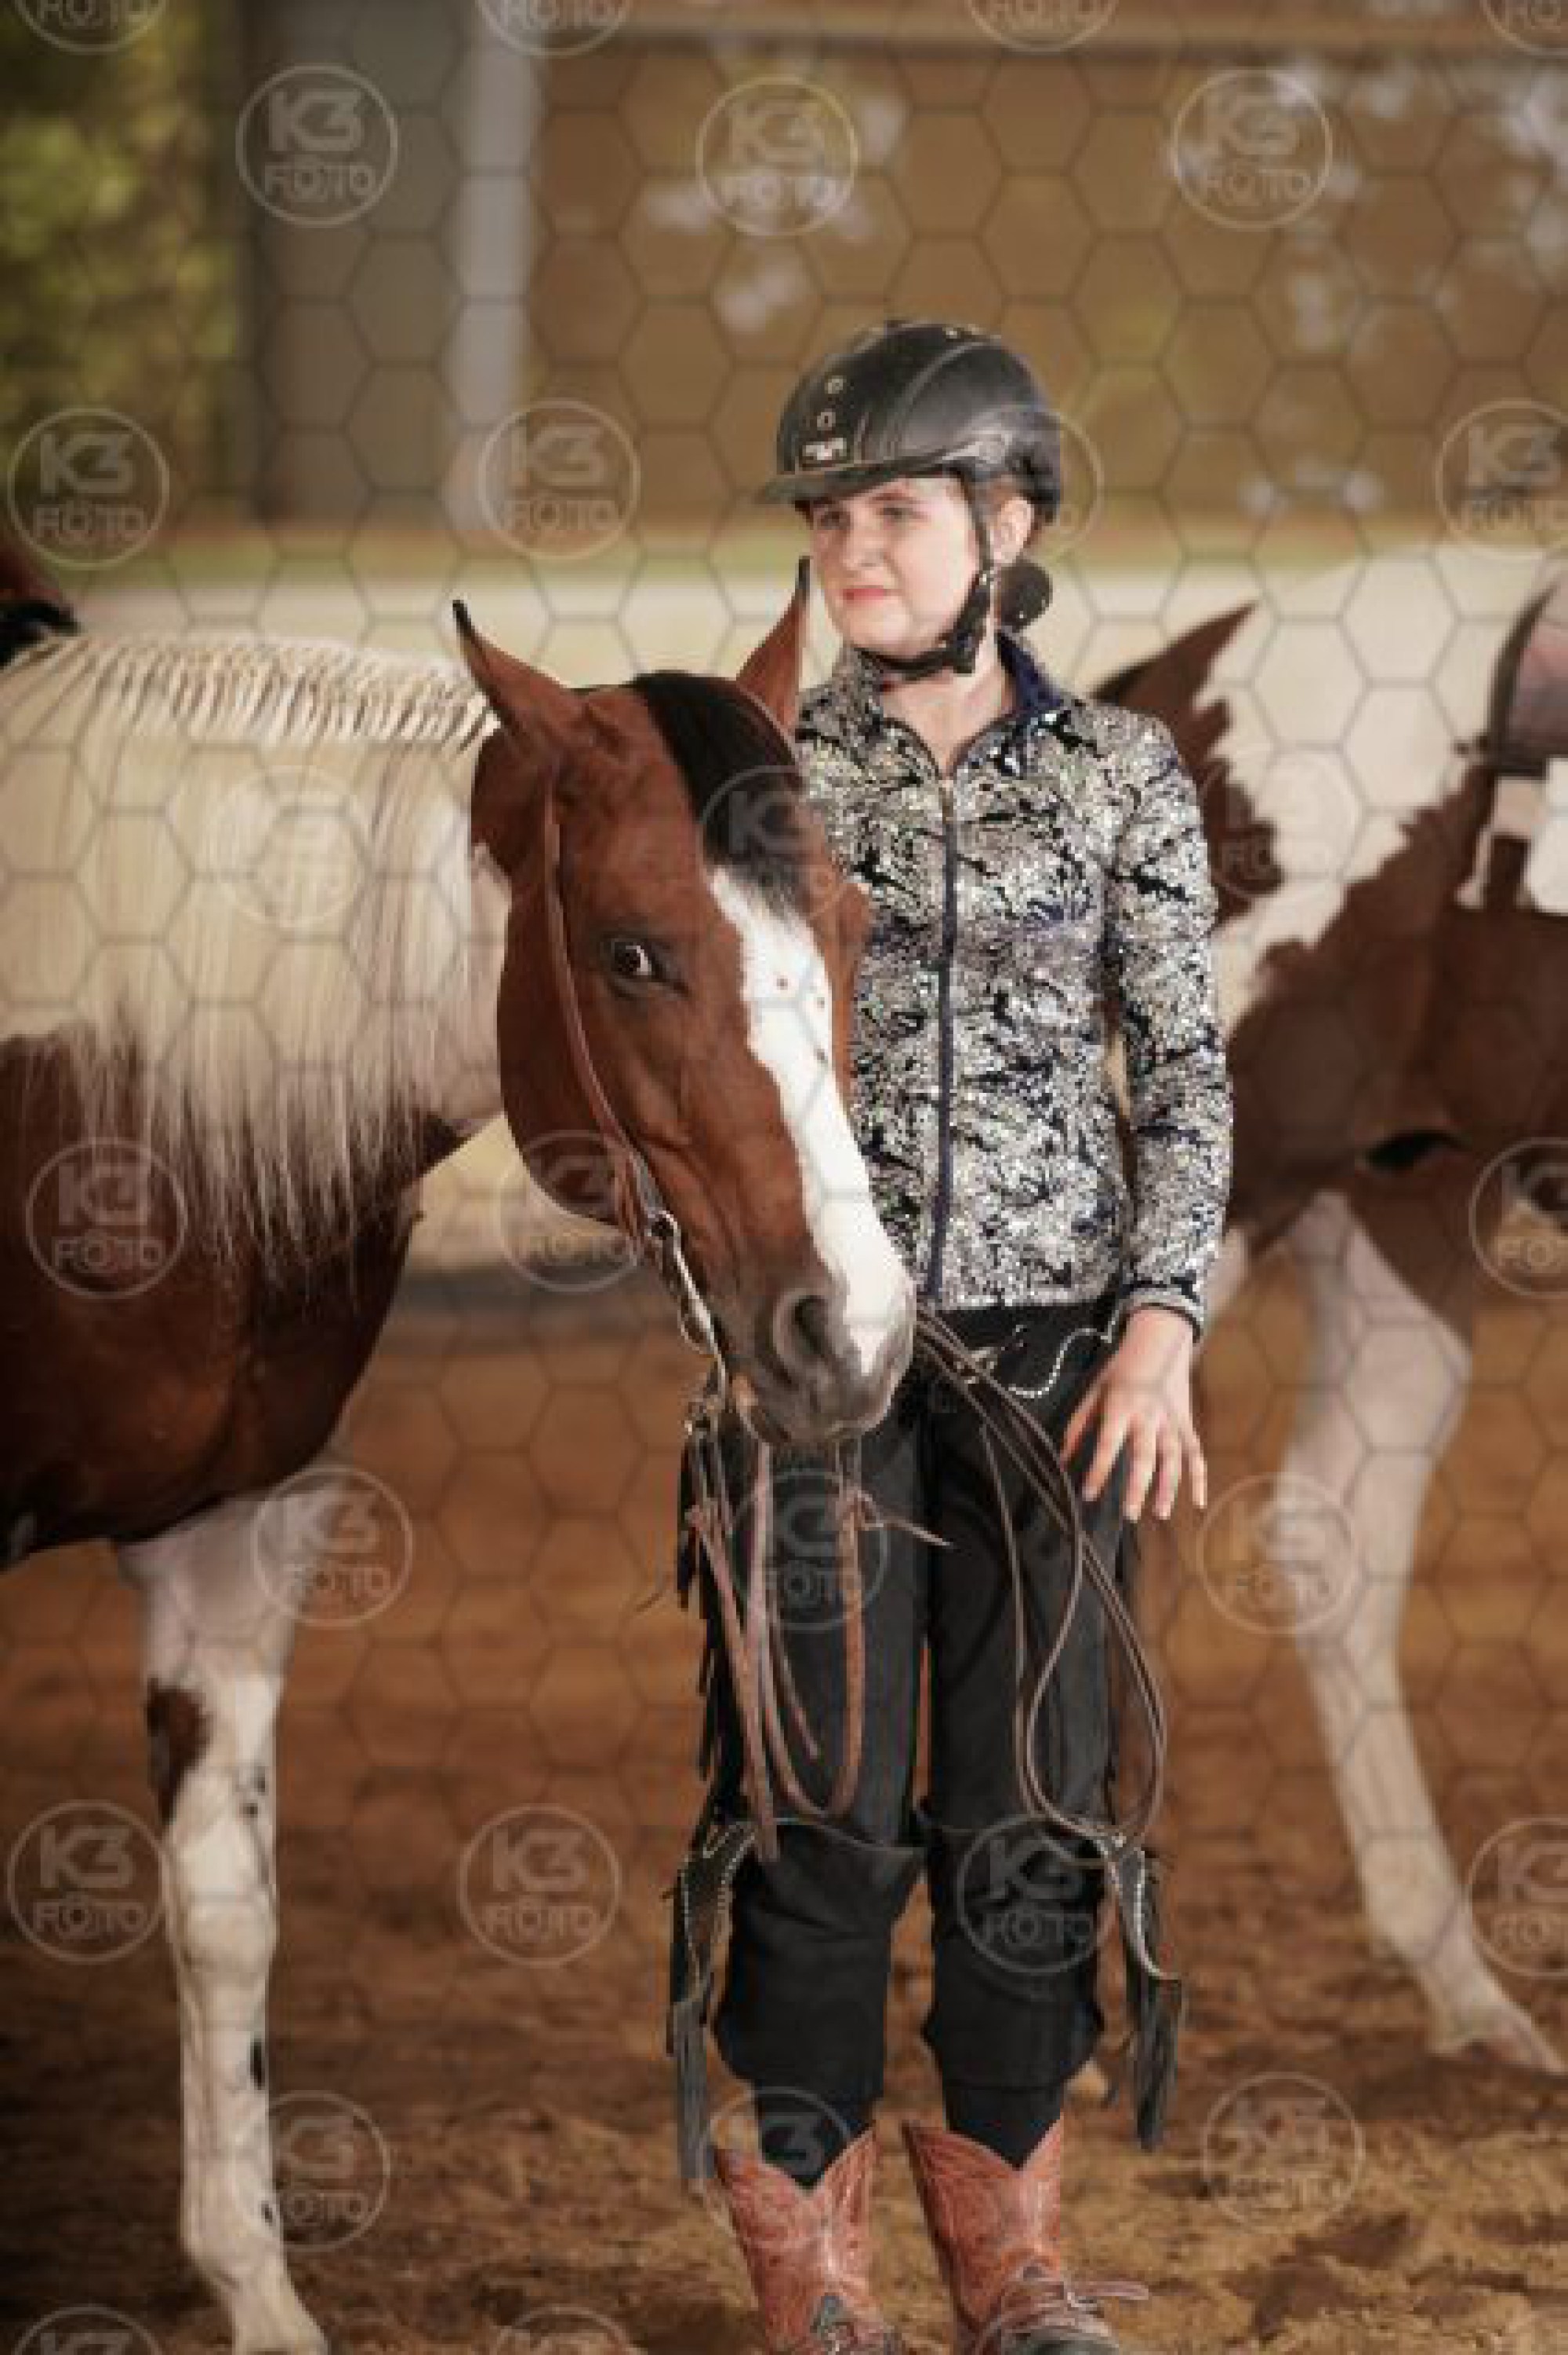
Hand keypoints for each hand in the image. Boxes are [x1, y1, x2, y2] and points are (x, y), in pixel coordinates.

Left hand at [1060, 1304, 1205, 1522]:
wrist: (1160, 1341)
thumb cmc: (1122, 1369)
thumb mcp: (1095, 1391)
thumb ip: (1079, 1424)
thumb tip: (1063, 1457)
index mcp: (1121, 1406)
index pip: (1108, 1444)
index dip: (1098, 1470)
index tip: (1088, 1494)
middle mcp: (1148, 1415)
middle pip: (1145, 1456)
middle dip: (1138, 1487)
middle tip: (1130, 1514)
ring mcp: (1171, 1420)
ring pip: (1174, 1458)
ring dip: (1169, 1488)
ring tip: (1160, 1513)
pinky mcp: (1187, 1423)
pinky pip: (1195, 1453)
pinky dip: (1199, 1478)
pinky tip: (1198, 1502)